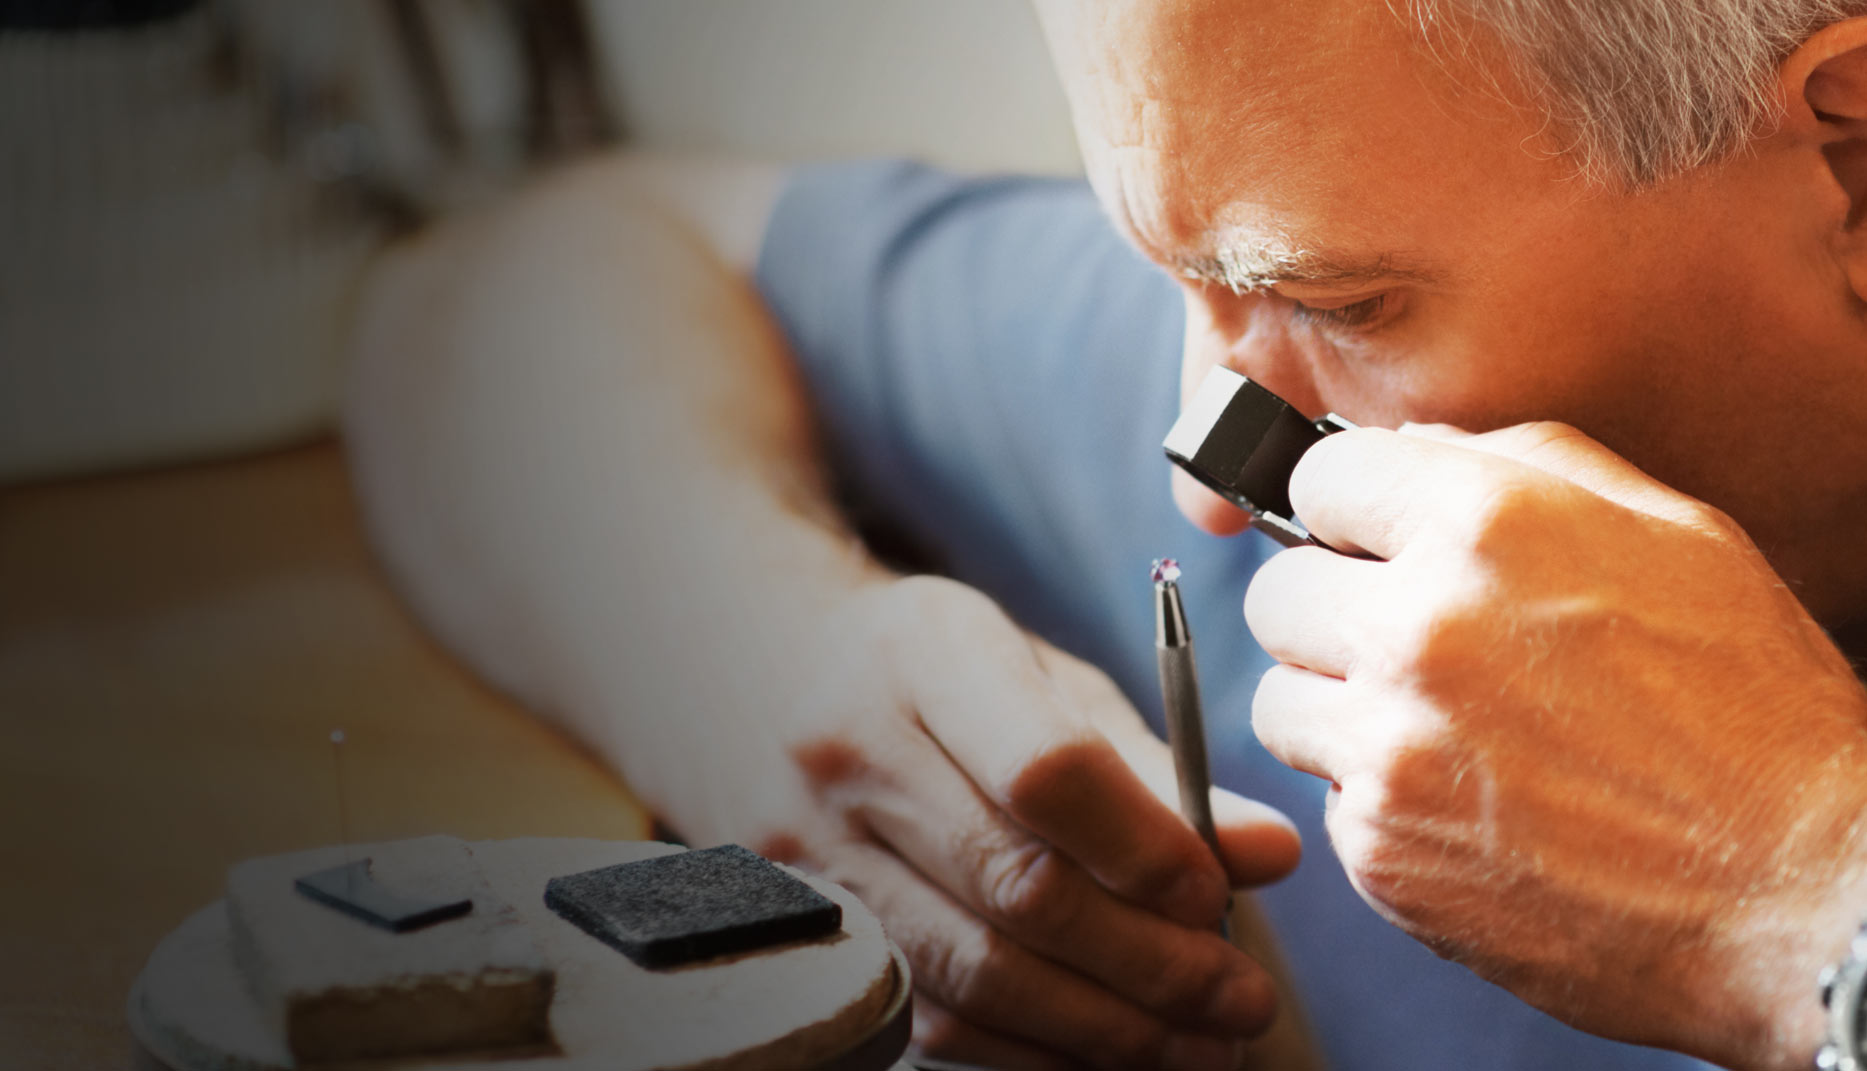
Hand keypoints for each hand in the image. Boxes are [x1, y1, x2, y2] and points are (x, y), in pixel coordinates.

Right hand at [732, 574, 1301, 1069]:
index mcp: (921, 654)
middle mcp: (847, 750)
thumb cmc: (931, 676)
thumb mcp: (1033, 675)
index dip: (1147, 851)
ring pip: (973, 973)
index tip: (1219, 895)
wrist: (745, 679)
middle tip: (1242, 1002)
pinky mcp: (804, 930)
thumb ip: (1152, 763)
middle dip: (1150, 964)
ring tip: (1199, 1047)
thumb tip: (1269, 855)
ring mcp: (807, 851)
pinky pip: (929, 1017)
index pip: (1045, 770)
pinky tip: (1105, 1053)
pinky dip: (1031, 1051)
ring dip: (1103, 1028)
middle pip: (1016, 888)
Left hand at [1245, 421, 1866, 1069]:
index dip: (1348, 508)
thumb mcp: (1678, 537)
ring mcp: (1388, 745)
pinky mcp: (1378, 846)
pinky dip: (1380, 801)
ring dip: (1337, 709)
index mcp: (1487, 524)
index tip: (1368, 540)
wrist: (1801, 897)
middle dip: (1331, 609)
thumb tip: (1413, 445)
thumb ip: (1531, 465)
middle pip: (1275, 592)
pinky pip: (1326, 798)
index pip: (1321, 475)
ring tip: (1435, 731)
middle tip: (1403, 645)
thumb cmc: (1755, 711)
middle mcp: (1419, 626)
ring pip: (1277, 699)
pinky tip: (1470, 806)